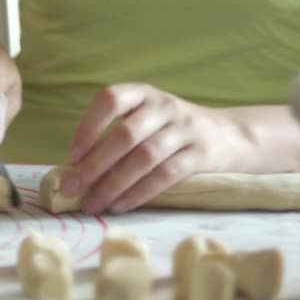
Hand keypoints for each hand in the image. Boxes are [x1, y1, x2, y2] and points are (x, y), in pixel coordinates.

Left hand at [62, 83, 248, 213]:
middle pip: (125, 135)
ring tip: (93, 204)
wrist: (226, 135)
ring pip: (144, 158)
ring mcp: (184, 128)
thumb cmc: (168, 131)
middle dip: (94, 165)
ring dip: (113, 184)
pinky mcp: (200, 153)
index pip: (111, 99)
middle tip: (72, 188)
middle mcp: (163, 106)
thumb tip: (76, 172)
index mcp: (142, 93)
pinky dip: (139, 193)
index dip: (89, 126)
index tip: (73, 155)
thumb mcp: (143, 120)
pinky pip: (165, 176)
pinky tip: (120, 206)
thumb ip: (113, 138)